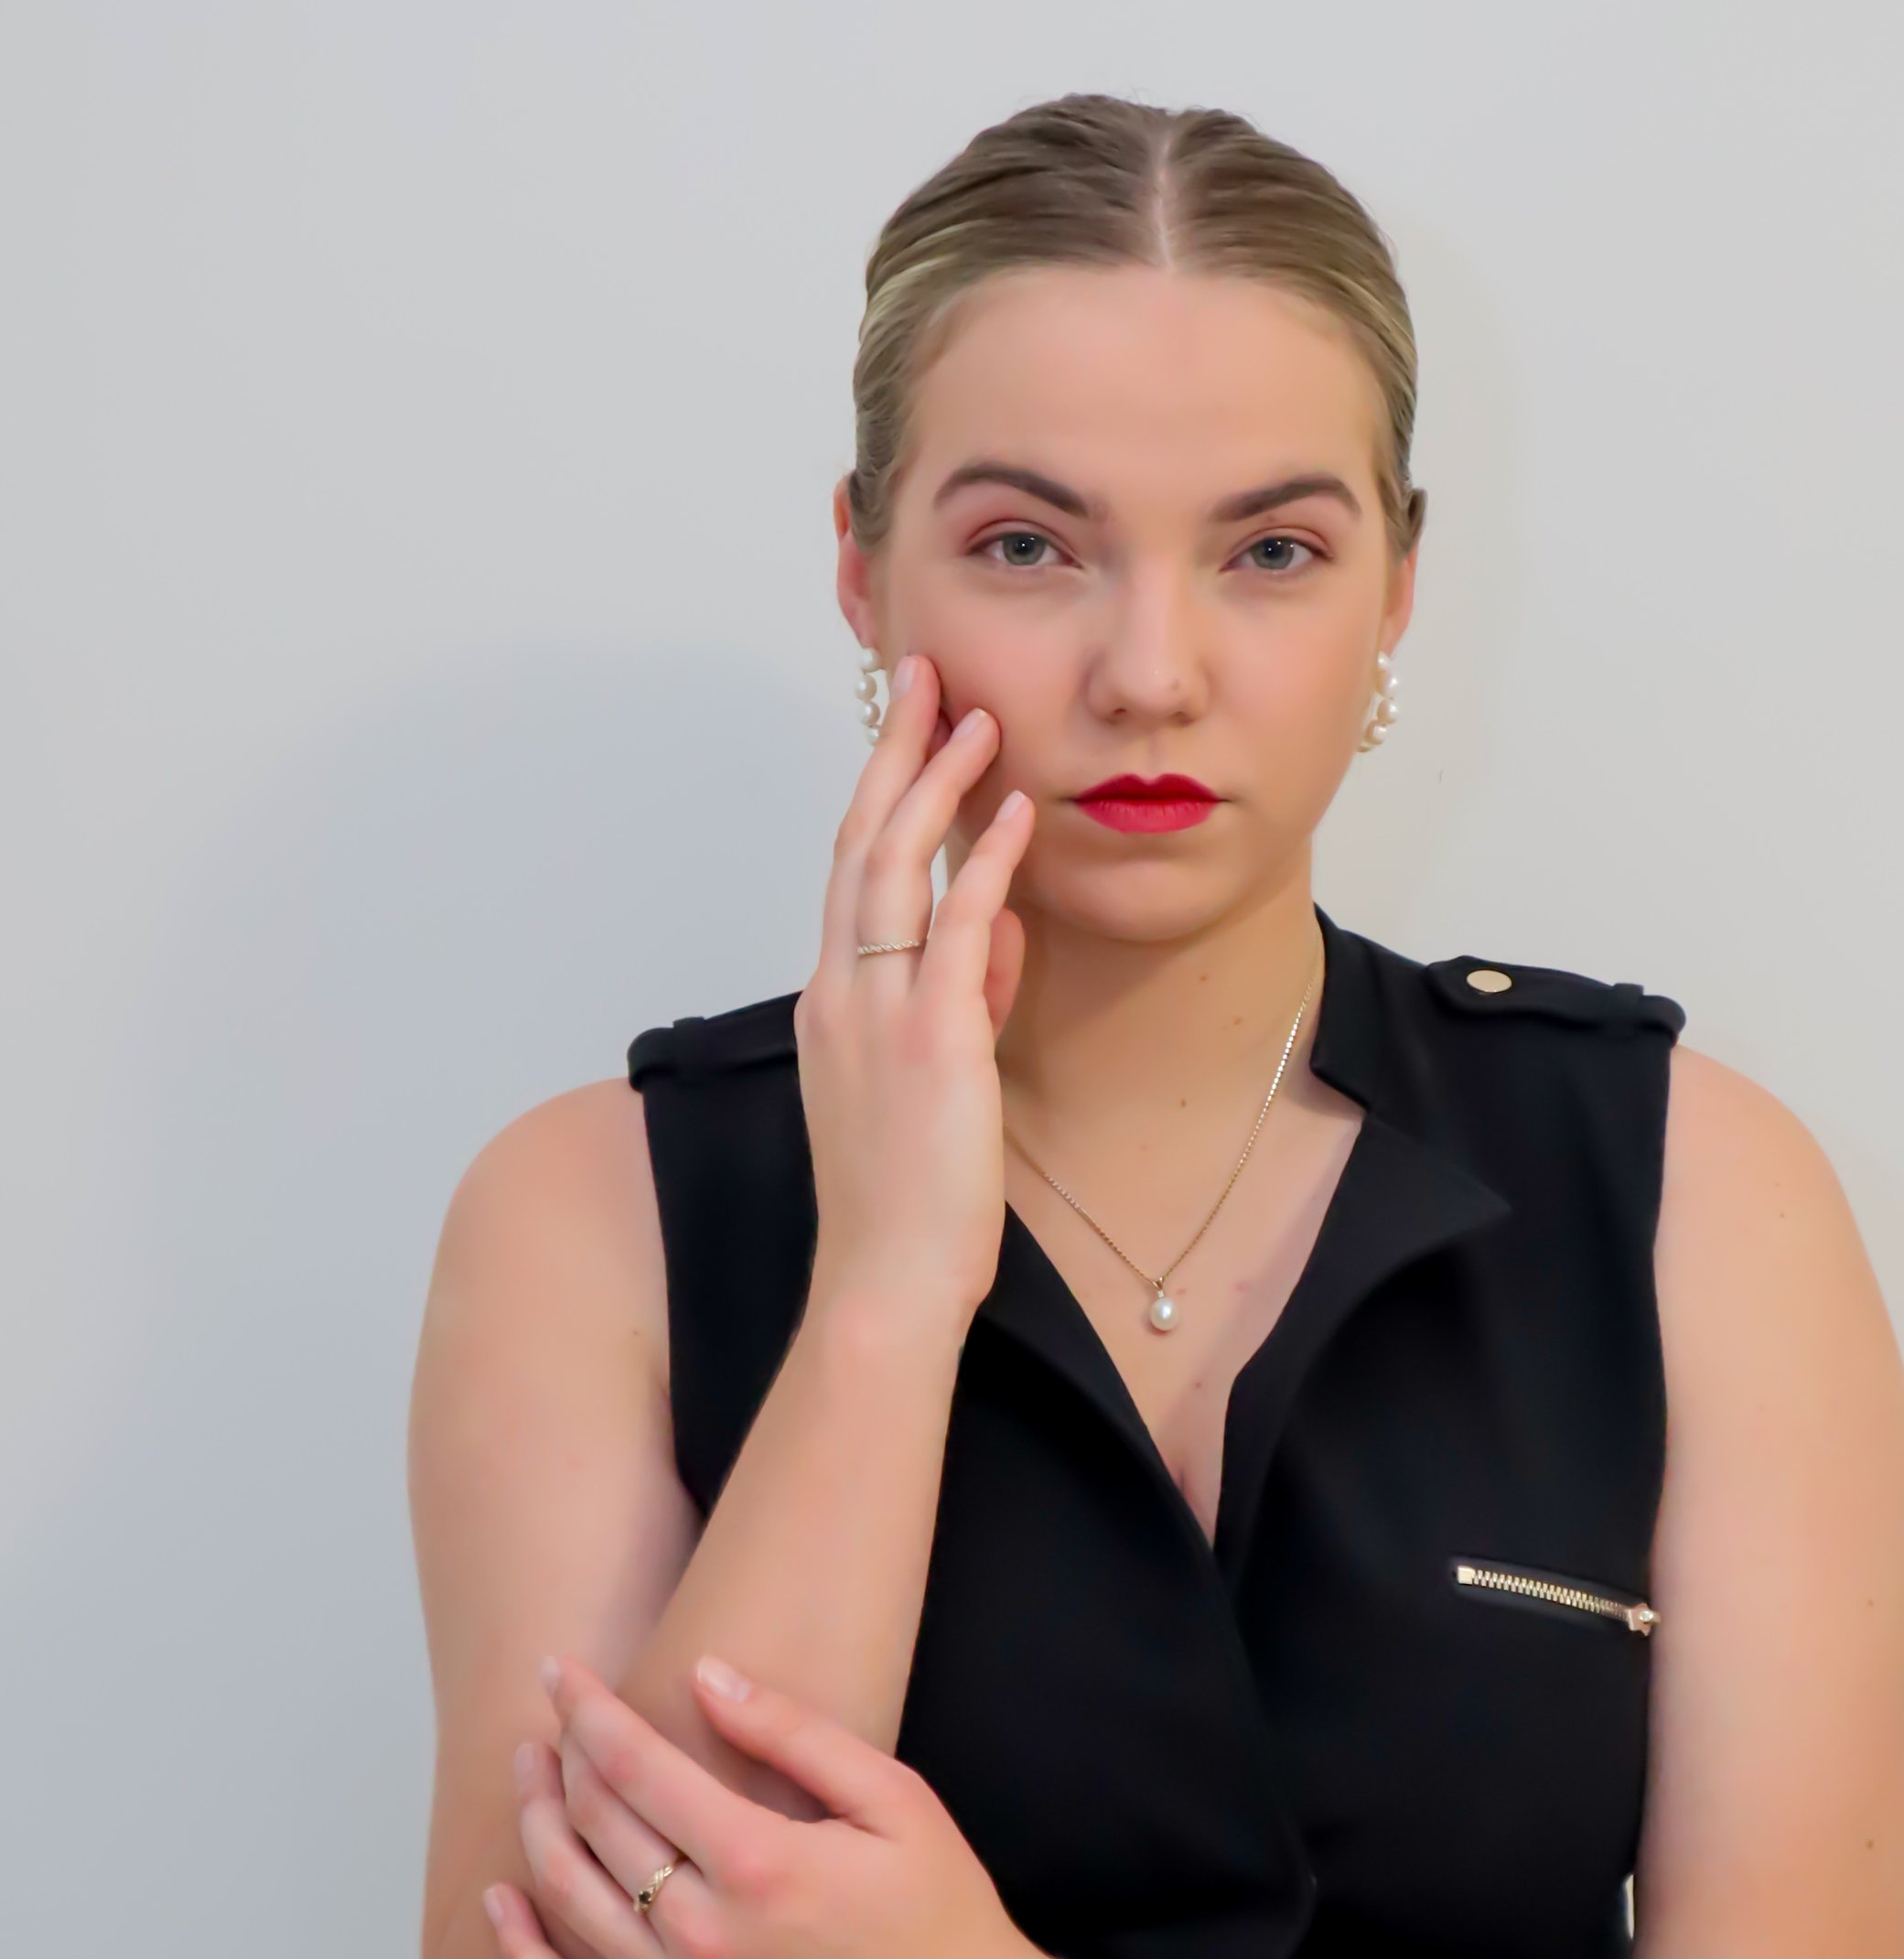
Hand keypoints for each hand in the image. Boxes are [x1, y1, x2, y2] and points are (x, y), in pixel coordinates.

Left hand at [483, 1652, 1064, 1958]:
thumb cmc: (943, 1914)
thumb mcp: (897, 1800)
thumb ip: (796, 1734)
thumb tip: (706, 1676)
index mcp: (759, 1862)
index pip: (636, 1765)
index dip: (586, 1708)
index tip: (556, 1669)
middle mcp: (706, 1935)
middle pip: (596, 1824)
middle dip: (562, 1756)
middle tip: (550, 1714)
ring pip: (571, 1900)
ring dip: (536, 1827)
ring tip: (529, 1775)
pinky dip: (523, 1956)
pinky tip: (501, 1903)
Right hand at [798, 652, 1035, 1325]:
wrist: (885, 1283)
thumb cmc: (909, 1200)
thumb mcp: (938, 1080)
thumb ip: (965, 996)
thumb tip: (999, 924)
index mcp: (833, 1002)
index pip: (852, 872)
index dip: (879, 790)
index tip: (910, 725)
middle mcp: (840, 993)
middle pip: (860, 844)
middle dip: (893, 752)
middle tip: (925, 675)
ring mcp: (876, 1014)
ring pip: (893, 868)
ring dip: (935, 783)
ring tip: (972, 713)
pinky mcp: (928, 1043)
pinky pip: (955, 930)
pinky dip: (985, 865)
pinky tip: (1014, 813)